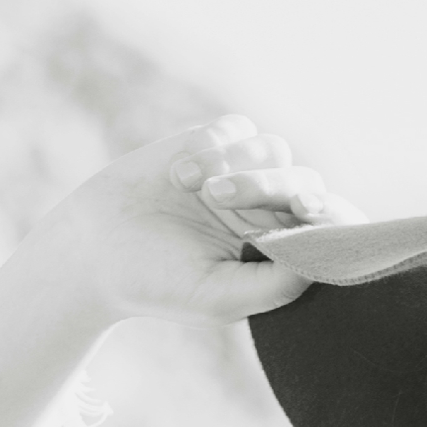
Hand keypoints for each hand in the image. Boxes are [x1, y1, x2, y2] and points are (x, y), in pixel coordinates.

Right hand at [35, 115, 365, 329]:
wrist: (96, 250)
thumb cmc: (160, 283)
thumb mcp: (220, 297)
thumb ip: (274, 285)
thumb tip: (322, 260)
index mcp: (278, 251)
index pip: (325, 227)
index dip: (330, 216)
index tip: (308, 212)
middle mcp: (268, 211)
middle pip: (303, 183)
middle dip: (270, 187)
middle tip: (222, 198)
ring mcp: (242, 174)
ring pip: (274, 150)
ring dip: (238, 165)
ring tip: (196, 188)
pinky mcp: (212, 144)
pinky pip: (237, 128)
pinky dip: (214, 145)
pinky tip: (180, 174)